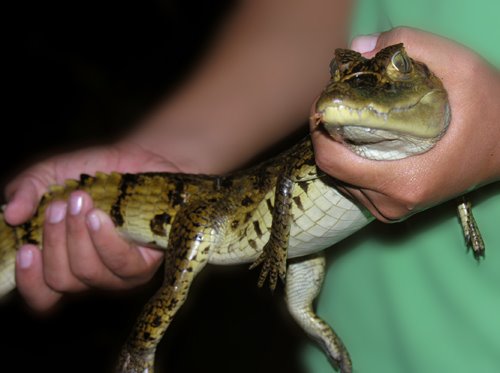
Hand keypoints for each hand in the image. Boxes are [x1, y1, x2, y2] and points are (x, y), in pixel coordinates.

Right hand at [4, 142, 180, 311]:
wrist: (139, 161)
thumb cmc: (93, 172)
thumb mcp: (52, 174)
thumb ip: (28, 190)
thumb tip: (9, 214)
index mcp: (63, 262)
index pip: (42, 295)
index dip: (29, 280)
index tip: (26, 249)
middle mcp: (90, 274)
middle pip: (62, 281)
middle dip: (54, 242)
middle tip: (57, 206)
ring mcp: (118, 274)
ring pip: (89, 273)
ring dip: (77, 237)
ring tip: (79, 201)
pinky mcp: (145, 264)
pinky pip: (122, 264)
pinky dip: (105, 240)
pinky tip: (98, 217)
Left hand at [311, 27, 499, 221]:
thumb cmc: (489, 110)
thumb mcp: (460, 66)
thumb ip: (412, 45)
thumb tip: (360, 49)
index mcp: (403, 181)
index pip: (332, 163)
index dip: (319, 131)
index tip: (324, 104)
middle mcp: (393, 204)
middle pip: (332, 172)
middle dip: (326, 136)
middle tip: (335, 106)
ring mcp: (393, 210)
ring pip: (342, 181)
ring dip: (336, 150)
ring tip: (347, 120)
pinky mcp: (394, 209)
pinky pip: (355, 188)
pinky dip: (349, 164)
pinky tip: (358, 141)